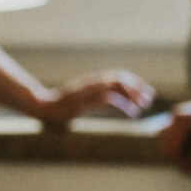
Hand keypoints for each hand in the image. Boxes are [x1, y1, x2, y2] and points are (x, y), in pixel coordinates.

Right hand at [35, 70, 156, 128]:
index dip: (133, 82)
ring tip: (143, 105)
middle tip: (149, 97)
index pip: (117, 77)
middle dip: (137, 87)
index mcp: (92, 82)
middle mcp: (92, 83)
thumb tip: (108, 105)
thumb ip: (93, 102)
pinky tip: (132, 113)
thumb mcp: (80, 103)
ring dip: (132, 95)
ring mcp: (88, 90)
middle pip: (120, 79)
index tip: (145, 91)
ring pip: (116, 86)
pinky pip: (108, 100)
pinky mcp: (85, 101)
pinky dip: (123, 106)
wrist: (41, 108)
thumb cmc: (58, 109)